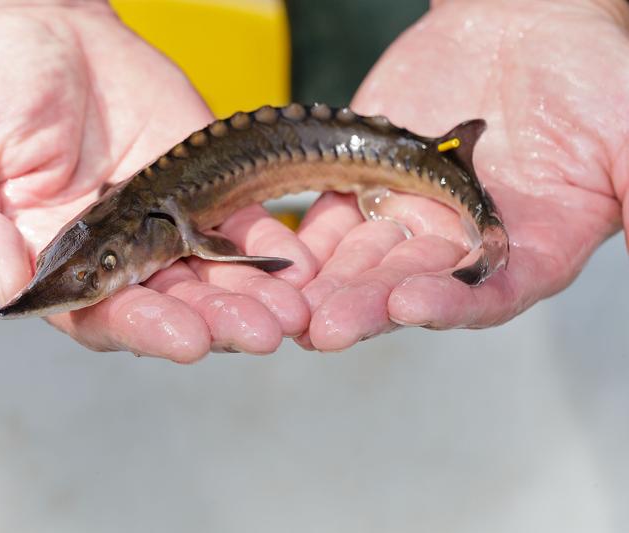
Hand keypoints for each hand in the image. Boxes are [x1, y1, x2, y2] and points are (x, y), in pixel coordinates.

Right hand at [0, 1, 313, 361]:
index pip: (99, 313)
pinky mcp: (199, 189)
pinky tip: (294, 264)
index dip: (143, 328)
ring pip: (211, 275)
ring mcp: (161, 224)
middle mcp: (111, 256)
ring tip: (289, 312)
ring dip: (251, 298)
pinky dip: (268, 246)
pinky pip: (240, 223)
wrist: (42, 23)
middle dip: (216, 322)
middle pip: (169, 303)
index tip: (186, 338)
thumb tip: (9, 292)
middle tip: (260, 332)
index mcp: (51, 260)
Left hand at [296, 0, 628, 350]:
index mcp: (529, 249)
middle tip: (329, 327)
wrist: (524, 25)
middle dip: (369, 307)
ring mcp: (412, 220)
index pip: (489, 293)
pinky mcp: (368, 188)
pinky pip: (332, 223)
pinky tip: (279, 263)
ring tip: (295, 309)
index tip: (413, 305)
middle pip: (412, 288)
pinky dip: (308, 244)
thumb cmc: (589, 76)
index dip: (453, 304)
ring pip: (363, 264)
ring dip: (328, 289)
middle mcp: (463, 247)